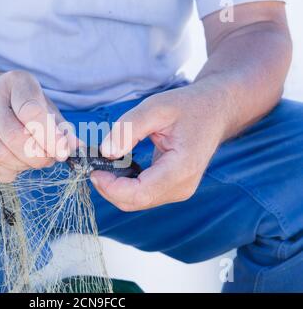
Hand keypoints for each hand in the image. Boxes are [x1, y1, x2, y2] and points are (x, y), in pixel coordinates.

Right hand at [0, 70, 76, 182]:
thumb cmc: (22, 102)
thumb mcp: (46, 106)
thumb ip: (61, 127)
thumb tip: (76, 148)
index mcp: (17, 83)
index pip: (31, 112)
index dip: (50, 137)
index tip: (62, 153)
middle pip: (14, 137)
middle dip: (38, 156)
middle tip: (50, 158)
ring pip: (0, 154)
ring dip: (24, 165)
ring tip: (34, 161)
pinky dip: (8, 173)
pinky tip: (17, 166)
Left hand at [90, 86, 227, 210]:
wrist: (214, 111)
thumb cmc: (189, 107)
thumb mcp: (156, 107)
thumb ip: (128, 129)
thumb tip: (106, 152)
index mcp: (182, 169)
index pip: (139, 193)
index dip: (111, 187)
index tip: (94, 169)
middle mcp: (182, 187)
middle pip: (135, 202)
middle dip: (108, 188)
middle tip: (93, 165)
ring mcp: (178, 190)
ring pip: (136, 201)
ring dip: (115, 187)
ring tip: (104, 164)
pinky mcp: (172, 188)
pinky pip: (142, 194)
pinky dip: (124, 185)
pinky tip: (117, 166)